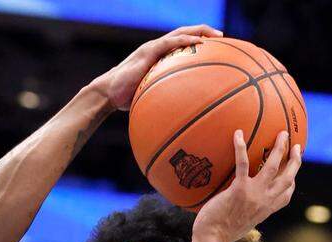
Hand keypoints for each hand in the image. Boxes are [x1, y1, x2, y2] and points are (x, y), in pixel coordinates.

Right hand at [93, 24, 222, 110]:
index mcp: (159, 57)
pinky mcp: (148, 51)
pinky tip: (200, 43)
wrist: (108, 94)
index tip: (217, 47)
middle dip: (205, 32)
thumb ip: (163, 101)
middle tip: (223, 37)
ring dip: (201, 32)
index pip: (181, 45)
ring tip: (218, 36)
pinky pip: (171, 43)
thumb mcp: (149, 98)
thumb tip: (179, 120)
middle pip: (185, 34)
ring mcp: (154, 48)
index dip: (198, 43)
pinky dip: (186, 40)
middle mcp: (158, 49)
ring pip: (181, 33)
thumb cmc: (127, 98)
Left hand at [192, 129, 301, 241]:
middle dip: (295, 160)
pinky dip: (240, 147)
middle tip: (296, 146)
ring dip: (279, 148)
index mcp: (266, 210)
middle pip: (288, 178)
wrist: (213, 240)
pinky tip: (238, 134)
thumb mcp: (241, 224)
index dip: (292, 181)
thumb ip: (246, 213)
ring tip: (281, 133)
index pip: (286, 195)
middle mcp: (265, 201)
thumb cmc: (221, 234)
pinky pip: (243, 163)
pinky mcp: (239, 189)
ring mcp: (254, 194)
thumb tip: (239, 208)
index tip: (293, 172)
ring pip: (273, 166)